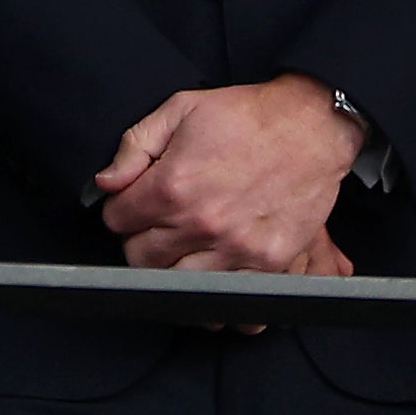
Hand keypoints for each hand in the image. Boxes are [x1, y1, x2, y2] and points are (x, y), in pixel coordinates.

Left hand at [96, 73, 365, 276]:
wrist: (310, 126)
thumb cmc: (246, 116)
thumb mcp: (179, 110)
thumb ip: (134, 146)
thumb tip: (105, 182)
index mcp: (173, 186)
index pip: (117, 222)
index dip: (122, 209)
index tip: (134, 204)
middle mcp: (202, 224)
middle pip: (141, 259)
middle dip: (142, 241)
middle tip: (158, 226)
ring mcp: (236, 249)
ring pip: (179, 286)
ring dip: (175, 270)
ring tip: (185, 248)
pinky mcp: (268, 263)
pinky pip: (231, 304)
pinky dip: (217, 297)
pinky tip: (213, 273)